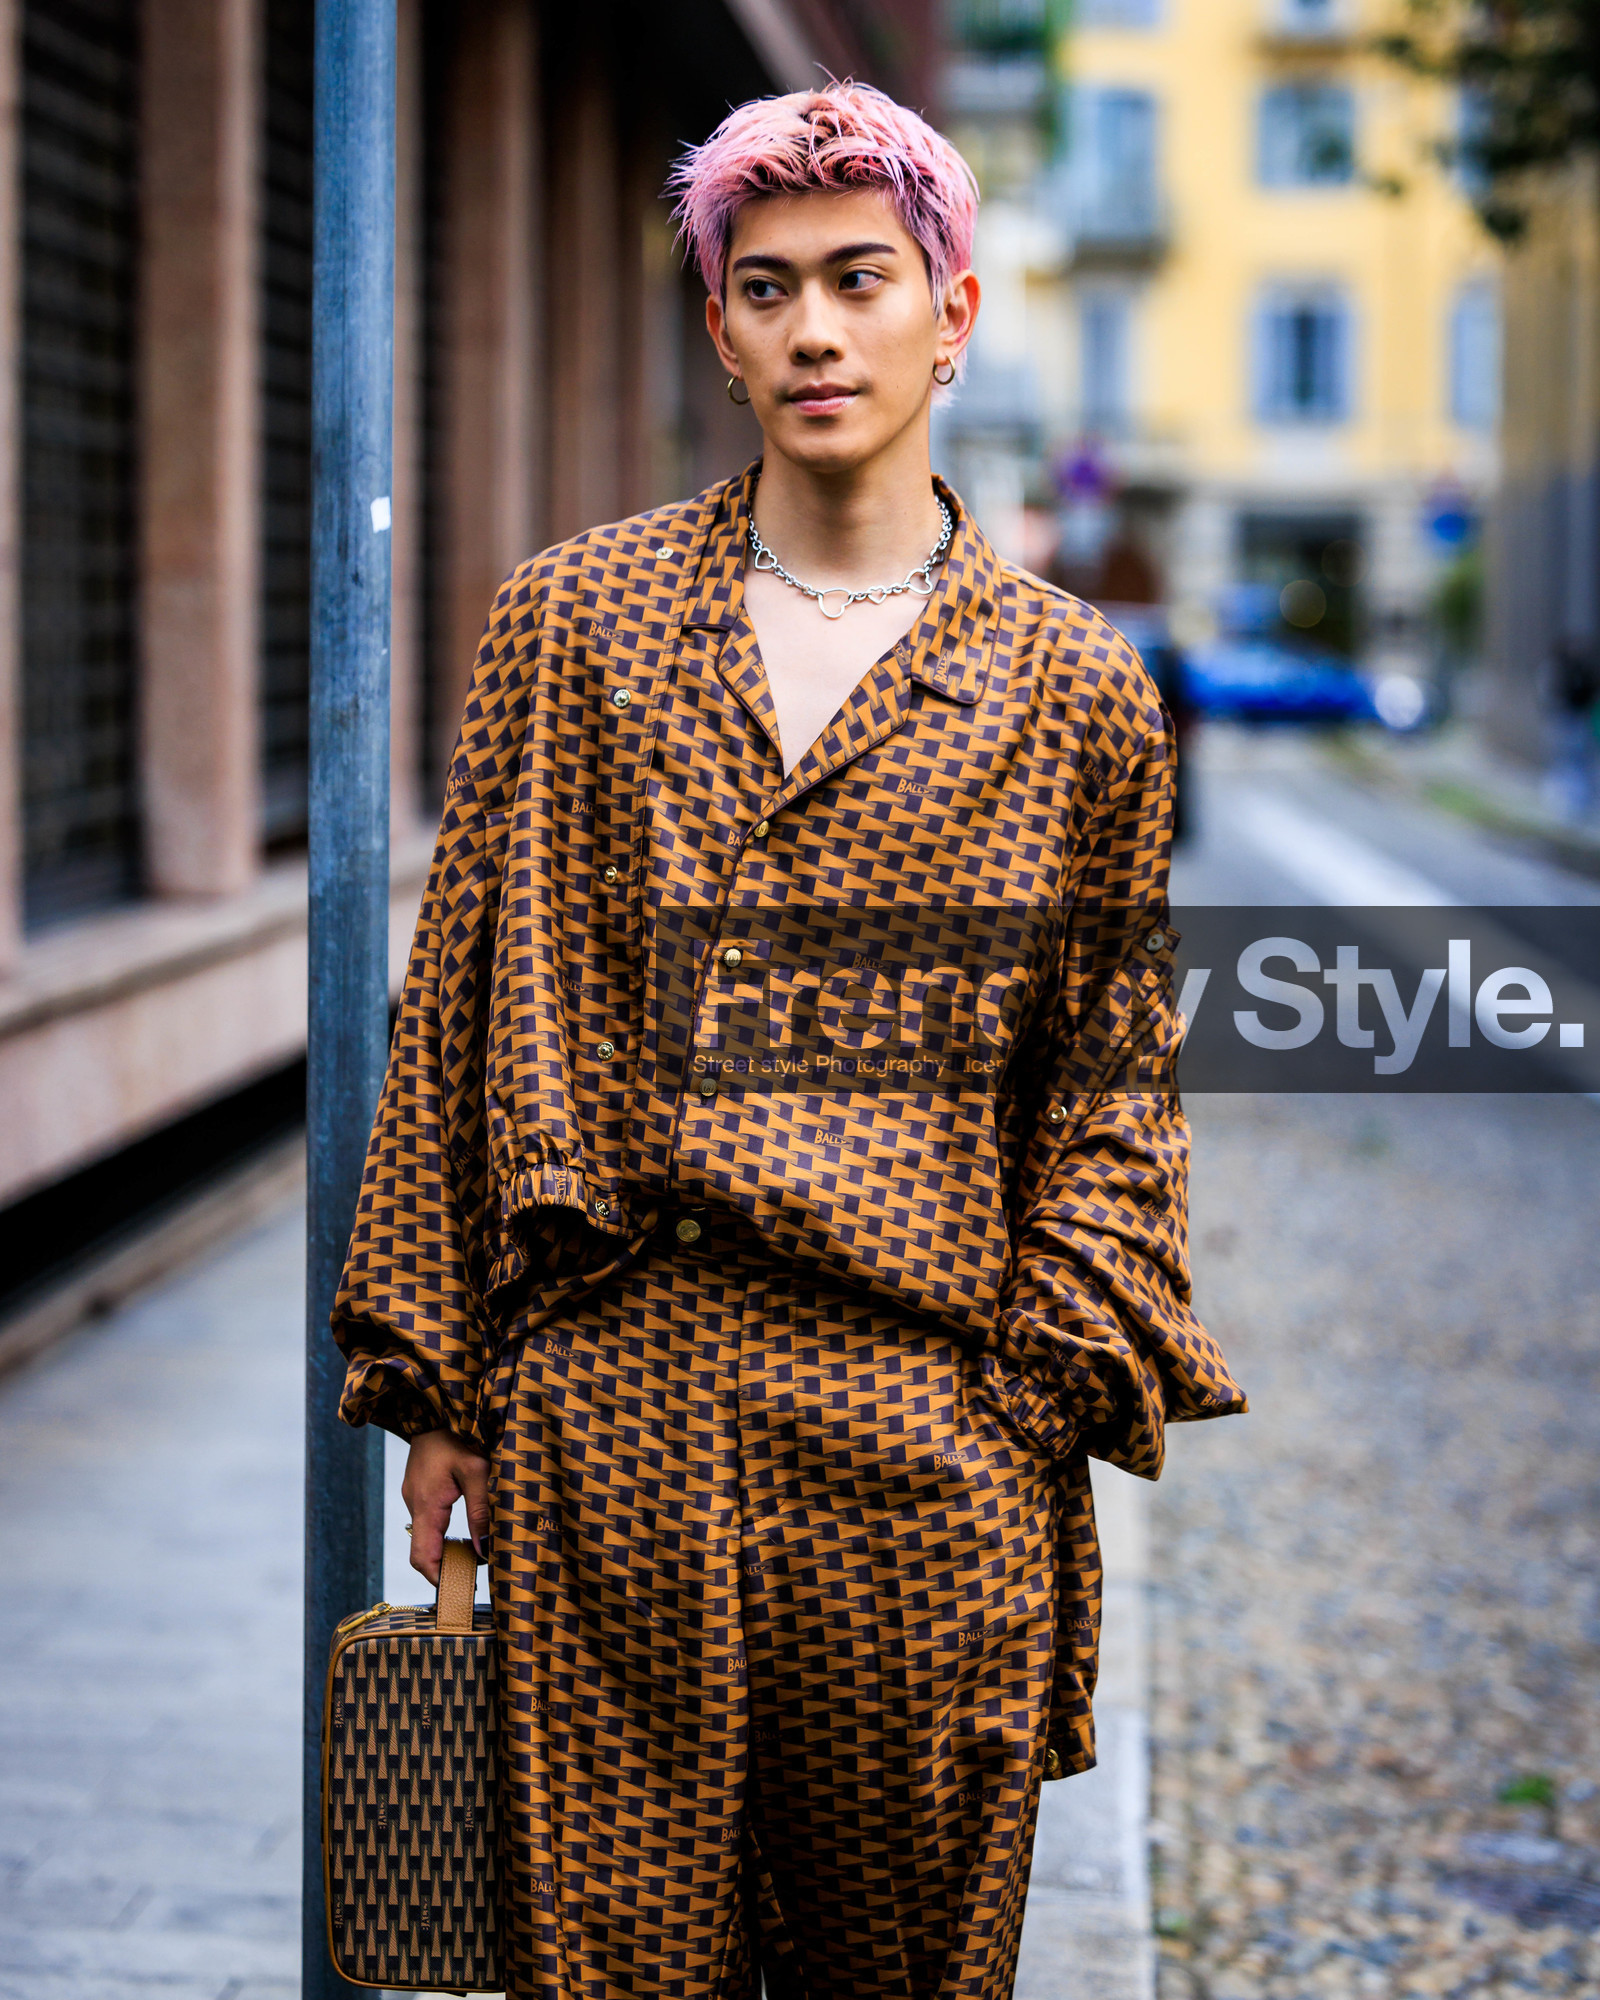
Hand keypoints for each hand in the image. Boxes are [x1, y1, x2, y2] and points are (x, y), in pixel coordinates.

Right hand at [401, 1428, 490, 1585]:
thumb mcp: (477, 1471)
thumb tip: (484, 1550)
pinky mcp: (420, 1489)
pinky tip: (464, 1533)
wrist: (436, 1408)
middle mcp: (415, 1503)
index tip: (456, 1591)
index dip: (437, 1578)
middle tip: (470, 1578)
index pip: (422, 1557)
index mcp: (426, 1504)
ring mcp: (414, 1496)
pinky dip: (442, 1534)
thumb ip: (481, 1511)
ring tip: (472, 1557)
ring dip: (444, 1550)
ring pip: (426, 1536)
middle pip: (422, 1550)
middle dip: (443, 1568)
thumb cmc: (459, 1435)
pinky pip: (428, 1520)